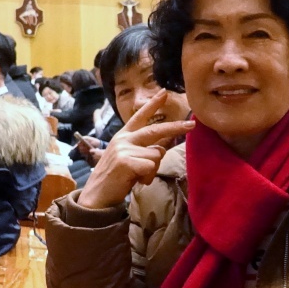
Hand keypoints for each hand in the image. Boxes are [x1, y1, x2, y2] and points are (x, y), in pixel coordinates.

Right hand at [78, 90, 194, 208]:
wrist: (97, 196)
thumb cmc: (116, 178)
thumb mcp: (129, 158)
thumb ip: (144, 148)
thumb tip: (164, 144)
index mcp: (123, 136)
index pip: (140, 116)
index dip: (153, 104)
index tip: (164, 92)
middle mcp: (123, 139)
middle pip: (155, 130)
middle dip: (176, 127)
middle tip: (192, 125)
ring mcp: (124, 149)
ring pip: (157, 154)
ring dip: (153, 169)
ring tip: (138, 176)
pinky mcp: (126, 161)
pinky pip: (151, 166)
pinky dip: (148, 177)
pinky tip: (135, 181)